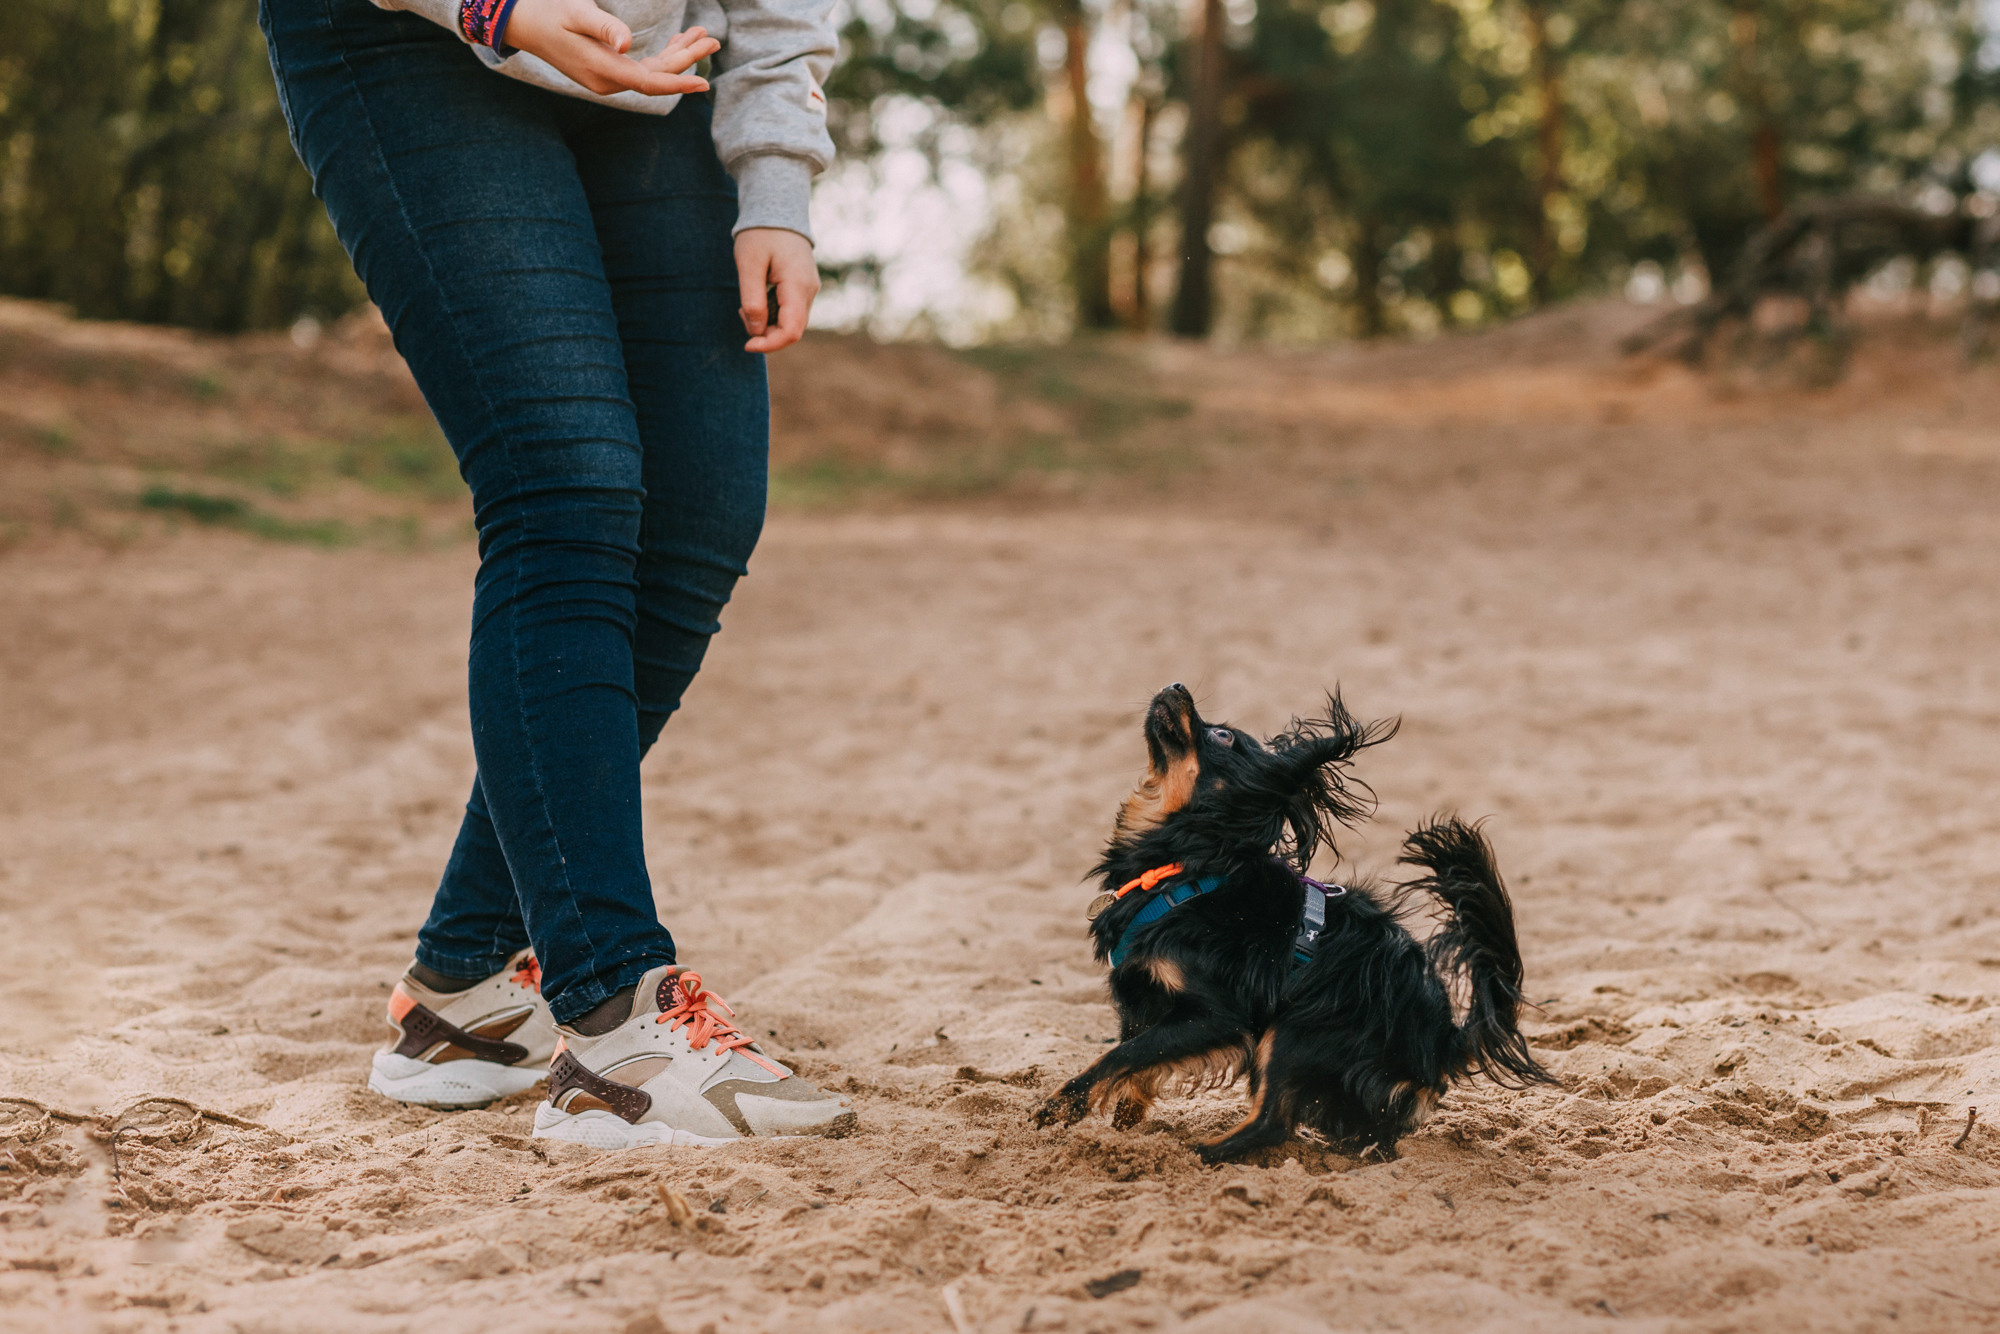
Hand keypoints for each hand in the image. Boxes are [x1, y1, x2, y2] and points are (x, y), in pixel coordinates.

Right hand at [502, 0, 718, 97]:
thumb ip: (603, 27)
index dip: (677, 82)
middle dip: (687, 60)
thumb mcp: (576, 12)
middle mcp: (607, 82)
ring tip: (703, 35)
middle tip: (713, 40)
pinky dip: (662, 56)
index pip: (648, 82)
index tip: (703, 83)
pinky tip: (679, 42)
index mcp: (601, 70)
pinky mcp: (609, 73)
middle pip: (656, 77)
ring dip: (677, 55)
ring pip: (652, 72)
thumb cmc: (549, 13)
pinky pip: (642, 69)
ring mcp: (608, 80)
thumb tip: (628, 45)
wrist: (525, 25)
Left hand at [734, 228, 819, 352]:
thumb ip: (752, 299)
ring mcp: (808, 290)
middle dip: (765, 333)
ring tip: (747, 303)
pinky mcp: (803, 287)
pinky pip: (790, 311)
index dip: (770, 344)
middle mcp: (809, 291)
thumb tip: (755, 331)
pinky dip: (772, 313)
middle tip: (741, 313)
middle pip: (791, 330)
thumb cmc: (761, 234)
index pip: (791, 331)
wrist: (778, 210)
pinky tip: (758, 297)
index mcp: (798, 286)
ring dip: (767, 323)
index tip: (747, 345)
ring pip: (790, 322)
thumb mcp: (749, 264)